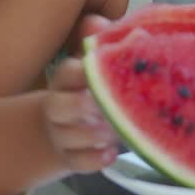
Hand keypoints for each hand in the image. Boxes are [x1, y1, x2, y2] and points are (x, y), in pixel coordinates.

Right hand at [42, 56, 120, 173]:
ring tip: (115, 130)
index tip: (102, 72)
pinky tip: (111, 153)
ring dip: (92, 134)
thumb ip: (112, 46)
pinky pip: (76, 162)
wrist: (64, 126)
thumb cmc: (91, 89)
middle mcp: (58, 105)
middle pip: (57, 106)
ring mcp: (61, 133)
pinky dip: (94, 160)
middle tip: (105, 107)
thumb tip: (137, 32)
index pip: (67, 72)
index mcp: (66, 78)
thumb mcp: (98, 64)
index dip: (83, 72)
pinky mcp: (69, 156)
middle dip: (80, 106)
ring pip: (67, 136)